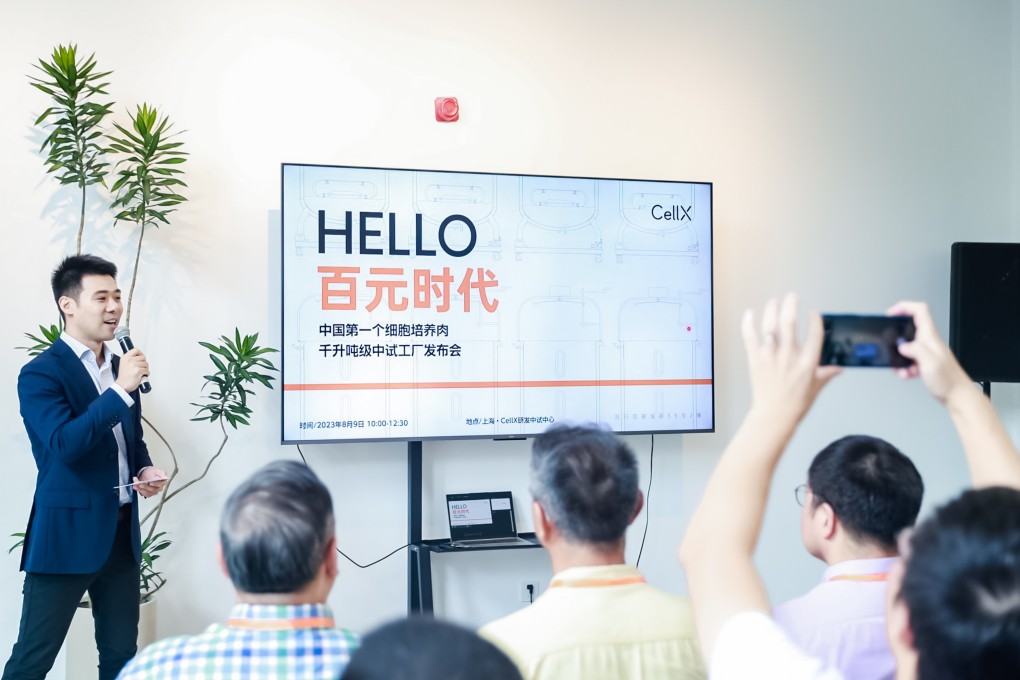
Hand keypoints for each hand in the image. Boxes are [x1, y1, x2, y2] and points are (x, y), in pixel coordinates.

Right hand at [116, 348, 149, 392]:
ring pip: (146, 364)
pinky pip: (147, 370)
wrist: (122, 386)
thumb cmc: (123, 377)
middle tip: (140, 368)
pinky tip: (142, 376)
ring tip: (140, 372)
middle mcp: (129, 360)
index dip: (140, 354)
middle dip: (143, 363)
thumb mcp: (123, 364)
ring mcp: (134, 365)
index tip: (141, 357)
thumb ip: (129, 359)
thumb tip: (137, 355)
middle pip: (143, 357)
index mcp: (125, 357)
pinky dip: (146, 374)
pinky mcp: (138, 371)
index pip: (136, 350)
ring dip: (145, 369)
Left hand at [133, 466, 167, 498]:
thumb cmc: (151, 472)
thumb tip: (165, 477)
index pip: (160, 484)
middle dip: (145, 487)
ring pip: (148, 493)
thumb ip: (161, 473)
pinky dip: (140, 491)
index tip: (150, 483)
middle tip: (139, 483)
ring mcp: (155, 491)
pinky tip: (136, 487)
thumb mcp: (156, 470)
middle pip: (153, 489)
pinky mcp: (149, 494)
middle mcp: (160, 488)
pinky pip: (145, 494)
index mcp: (163, 482)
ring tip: (135, 485)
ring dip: (141, 489)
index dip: (155, 484)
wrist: (145, 474)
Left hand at [742, 293, 841, 421]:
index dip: (815, 321)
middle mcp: (789, 356)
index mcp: (808, 362)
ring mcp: (771, 357)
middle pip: (790, 323)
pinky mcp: (756, 360)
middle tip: (792, 296)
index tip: (814, 314)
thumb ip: (826, 374)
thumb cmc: (795, 404)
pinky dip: (748, 325)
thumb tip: (838, 369)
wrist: (774, 416)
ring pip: (770, 327)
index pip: (814, 334)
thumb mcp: (816, 388)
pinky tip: (749, 314)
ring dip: (772, 311)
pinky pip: (750, 338)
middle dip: (791, 306)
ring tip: (774, 301)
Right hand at [886, 301, 970, 403]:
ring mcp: (926, 352)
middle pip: (909, 328)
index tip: (891, 314)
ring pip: (906, 347)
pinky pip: (909, 360)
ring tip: (901, 367)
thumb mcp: (930, 362)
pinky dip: (904, 367)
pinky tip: (907, 374)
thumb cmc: (949, 381)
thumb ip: (915, 349)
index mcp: (930, 337)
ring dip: (899, 357)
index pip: (919, 311)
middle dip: (896, 337)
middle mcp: (928, 342)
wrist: (957, 396)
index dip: (904, 307)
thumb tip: (902, 345)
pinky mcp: (924, 363)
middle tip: (889, 344)